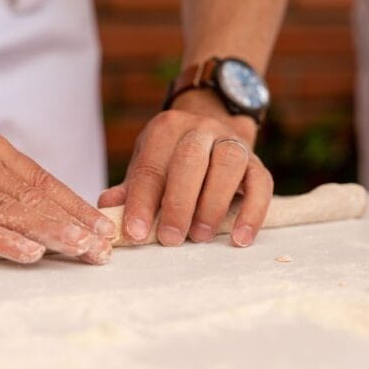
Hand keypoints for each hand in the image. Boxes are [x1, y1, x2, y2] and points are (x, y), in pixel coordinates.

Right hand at [0, 124, 116, 264]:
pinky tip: (29, 251)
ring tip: (79, 250)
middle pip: (30, 193)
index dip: (73, 204)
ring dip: (48, 231)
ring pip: (7, 207)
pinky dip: (1, 238)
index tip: (101, 227)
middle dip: (71, 222)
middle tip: (101, 247)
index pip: (39, 178)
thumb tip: (43, 211)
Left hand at [99, 89, 272, 246]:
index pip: (151, 166)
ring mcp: (231, 141)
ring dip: (213, 204)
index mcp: (166, 129)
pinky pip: (261, 184)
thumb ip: (130, 188)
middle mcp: (200, 129)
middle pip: (190, 160)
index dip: (142, 201)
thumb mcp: (147, 166)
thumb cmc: (172, 160)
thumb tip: (107, 205)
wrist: (212, 131)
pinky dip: (252, 212)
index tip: (136, 232)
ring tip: (200, 237)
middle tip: (171, 239)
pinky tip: (240, 238)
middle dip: (178, 203)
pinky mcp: (257, 161)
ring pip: (227, 164)